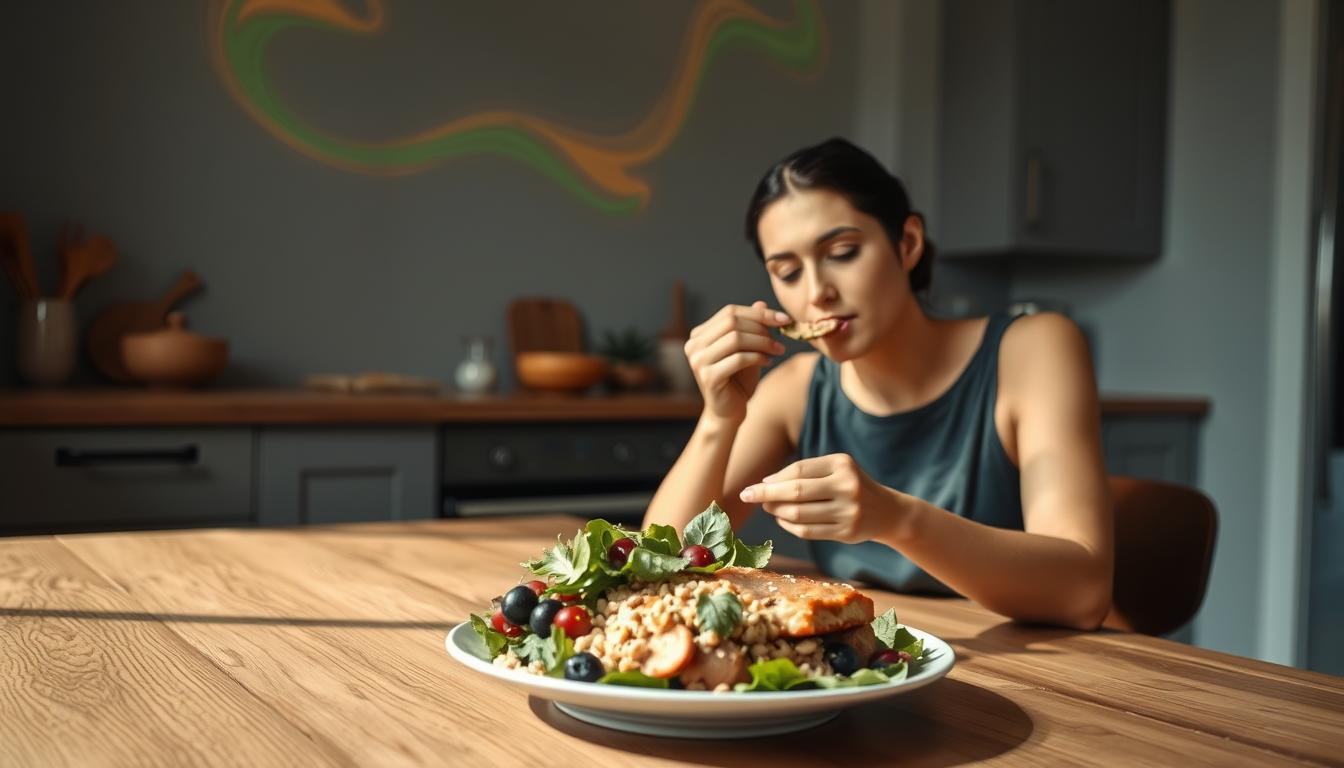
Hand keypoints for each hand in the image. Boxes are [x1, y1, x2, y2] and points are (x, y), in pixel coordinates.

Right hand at [684, 300, 790, 424]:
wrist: (728, 413)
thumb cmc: (738, 380)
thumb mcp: (748, 349)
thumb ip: (751, 327)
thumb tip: (761, 303)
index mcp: (700, 334)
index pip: (730, 312)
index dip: (758, 313)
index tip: (784, 318)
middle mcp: (694, 345)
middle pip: (732, 322)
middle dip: (762, 326)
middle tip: (781, 337)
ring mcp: (698, 361)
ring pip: (735, 339)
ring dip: (762, 342)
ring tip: (778, 350)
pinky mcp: (708, 377)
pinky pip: (738, 359)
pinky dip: (757, 358)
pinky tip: (768, 362)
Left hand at [739, 453, 905, 543]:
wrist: (887, 511)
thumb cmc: (852, 486)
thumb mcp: (836, 469)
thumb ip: (805, 472)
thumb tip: (767, 482)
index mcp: (842, 465)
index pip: (798, 470)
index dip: (774, 479)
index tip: (756, 484)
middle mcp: (847, 487)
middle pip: (796, 492)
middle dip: (767, 495)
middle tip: (748, 496)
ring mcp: (848, 511)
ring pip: (799, 514)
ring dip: (777, 511)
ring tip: (768, 507)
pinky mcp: (846, 533)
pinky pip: (808, 531)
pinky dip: (789, 525)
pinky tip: (782, 519)